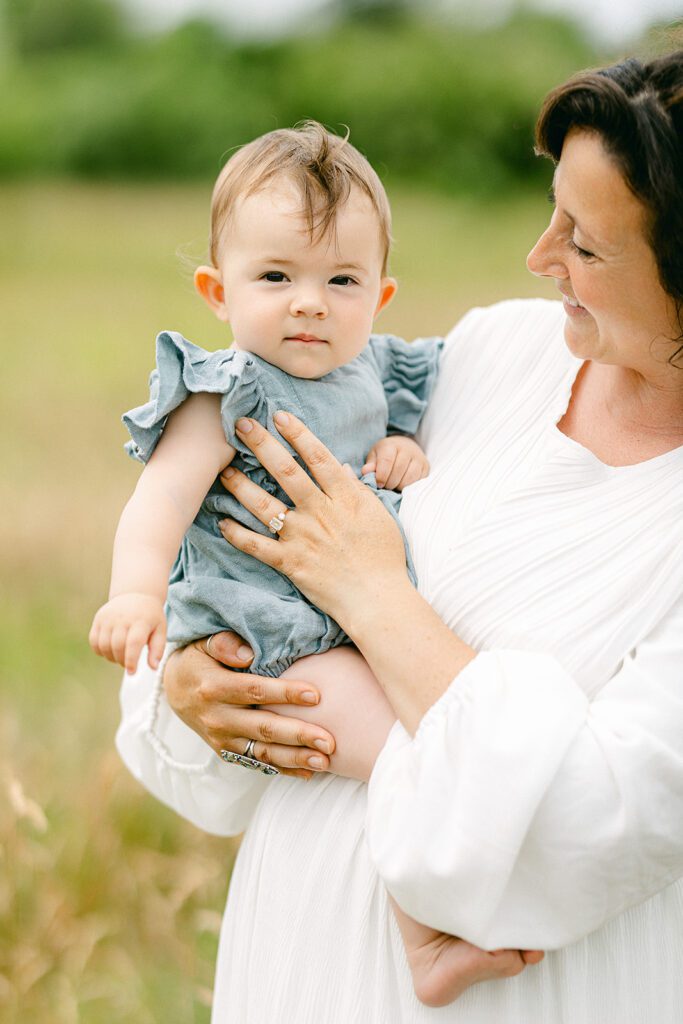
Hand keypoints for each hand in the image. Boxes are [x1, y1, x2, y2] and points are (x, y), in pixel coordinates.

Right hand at [89, 592, 165, 673]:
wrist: (136, 594)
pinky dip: (100, 651)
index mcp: (141, 620)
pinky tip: (110, 650)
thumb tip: (153, 667)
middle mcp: (123, 617)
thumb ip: (157, 649)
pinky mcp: (98, 619)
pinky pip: (94, 641)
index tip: (132, 672)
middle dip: (122, 661)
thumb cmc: (150, 617)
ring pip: (104, 646)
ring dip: (111, 657)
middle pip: (117, 646)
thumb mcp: (160, 629)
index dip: (131, 660)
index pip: (133, 643)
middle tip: (128, 663)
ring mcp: (108, 617)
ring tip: (120, 656)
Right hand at [163, 632, 336, 778]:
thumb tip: (248, 653)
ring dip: (295, 758)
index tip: (315, 695)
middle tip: (329, 740)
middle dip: (298, 735)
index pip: (254, 691)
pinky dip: (283, 770)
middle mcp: (217, 718)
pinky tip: (309, 771)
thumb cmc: (198, 659)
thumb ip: (224, 643)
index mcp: (213, 688)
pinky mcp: (226, 752)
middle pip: (263, 728)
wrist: (174, 689)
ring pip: (262, 752)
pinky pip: (257, 764)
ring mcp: (221, 739)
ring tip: (325, 761)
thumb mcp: (203, 644)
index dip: (285, 694)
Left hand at [216, 412, 409, 628]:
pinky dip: (237, 534)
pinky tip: (222, 523)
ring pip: (263, 504)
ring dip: (240, 485)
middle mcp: (320, 512)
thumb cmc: (384, 557)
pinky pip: (256, 546)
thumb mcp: (378, 515)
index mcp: (345, 497)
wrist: (377, 598)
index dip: (296, 432)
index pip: (317, 456)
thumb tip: (339, 468)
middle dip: (261, 444)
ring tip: (223, 469)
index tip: (278, 415)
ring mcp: (302, 537)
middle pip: (285, 470)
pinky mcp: (290, 563)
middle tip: (240, 424)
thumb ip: (356, 490)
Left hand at [362, 435, 429, 489]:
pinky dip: (409, 487)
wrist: (404, 447)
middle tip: (385, 486)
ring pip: (409, 478)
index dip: (381, 475)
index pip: (387, 461)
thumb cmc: (385, 454)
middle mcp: (407, 449)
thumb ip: (370, 465)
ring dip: (399, 486)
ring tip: (394, 485)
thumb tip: (366, 472)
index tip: (378, 484)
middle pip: (398, 471)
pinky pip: (418, 481)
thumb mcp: (375, 456)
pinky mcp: (426, 467)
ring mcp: (419, 457)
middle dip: (389, 483)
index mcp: (391, 444)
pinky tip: (402, 484)